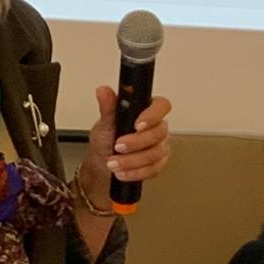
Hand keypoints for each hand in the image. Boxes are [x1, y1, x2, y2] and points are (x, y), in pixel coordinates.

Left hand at [78, 85, 172, 204]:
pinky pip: (154, 169)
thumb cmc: (106, 139)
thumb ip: (107, 107)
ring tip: (113, 163)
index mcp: (146, 110)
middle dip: (136, 142)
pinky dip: (135, 172)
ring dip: (132, 160)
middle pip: (159, 133)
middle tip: (117, 146)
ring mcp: (160, 146)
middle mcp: (157, 127)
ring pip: (156, 153)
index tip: (137, 125)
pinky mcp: (158, 163)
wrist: (102, 162)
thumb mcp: (104, 122)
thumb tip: (103, 91)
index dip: (153, 115)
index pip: (161, 106)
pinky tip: (122, 172)